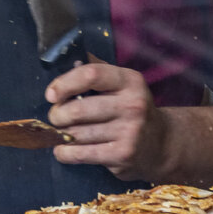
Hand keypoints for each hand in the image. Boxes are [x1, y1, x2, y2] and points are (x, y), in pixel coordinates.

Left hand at [45, 61, 166, 182]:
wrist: (161, 143)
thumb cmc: (131, 109)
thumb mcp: (122, 84)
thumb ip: (96, 70)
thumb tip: (66, 58)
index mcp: (129, 81)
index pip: (90, 75)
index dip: (64, 84)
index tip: (51, 95)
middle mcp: (132, 105)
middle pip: (78, 109)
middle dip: (58, 115)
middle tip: (57, 117)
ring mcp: (129, 132)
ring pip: (76, 133)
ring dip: (61, 135)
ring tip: (63, 133)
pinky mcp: (123, 155)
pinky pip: (80, 154)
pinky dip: (64, 152)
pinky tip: (63, 149)